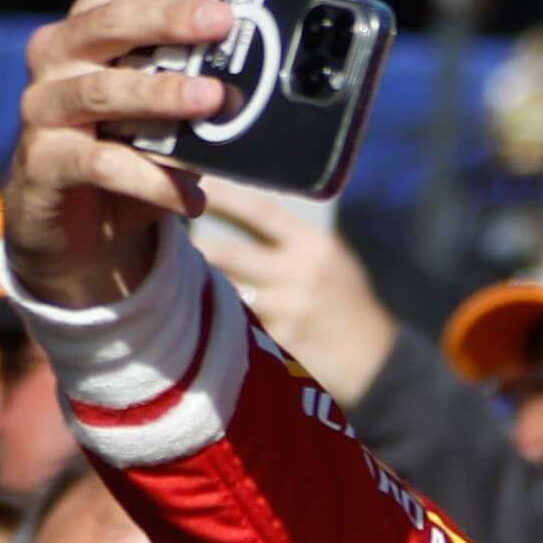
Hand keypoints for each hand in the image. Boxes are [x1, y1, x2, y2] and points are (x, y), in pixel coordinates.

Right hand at [5, 0, 252, 307]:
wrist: (80, 230)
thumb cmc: (133, 151)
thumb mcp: (172, 112)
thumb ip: (208, 85)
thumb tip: (285, 85)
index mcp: (99, 22)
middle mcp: (62, 52)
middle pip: (111, 17)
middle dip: (169, 17)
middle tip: (224, 21)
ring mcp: (46, 105)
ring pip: (104, 90)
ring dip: (163, 94)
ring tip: (214, 101)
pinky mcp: (46, 161)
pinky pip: (102, 164)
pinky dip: (153, 181)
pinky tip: (192, 197)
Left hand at [191, 177, 396, 403]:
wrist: (379, 364)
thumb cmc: (350, 305)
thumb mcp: (332, 261)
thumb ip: (290, 239)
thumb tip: (238, 208)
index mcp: (315, 247)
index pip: (259, 211)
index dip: (220, 195)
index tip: (189, 179)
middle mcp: (301, 275)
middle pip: (228, 253)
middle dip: (194, 246)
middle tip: (163, 234)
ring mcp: (288, 313)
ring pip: (226, 292)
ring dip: (199, 285)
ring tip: (173, 278)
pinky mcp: (278, 345)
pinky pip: (237, 326)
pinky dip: (219, 320)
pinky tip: (201, 319)